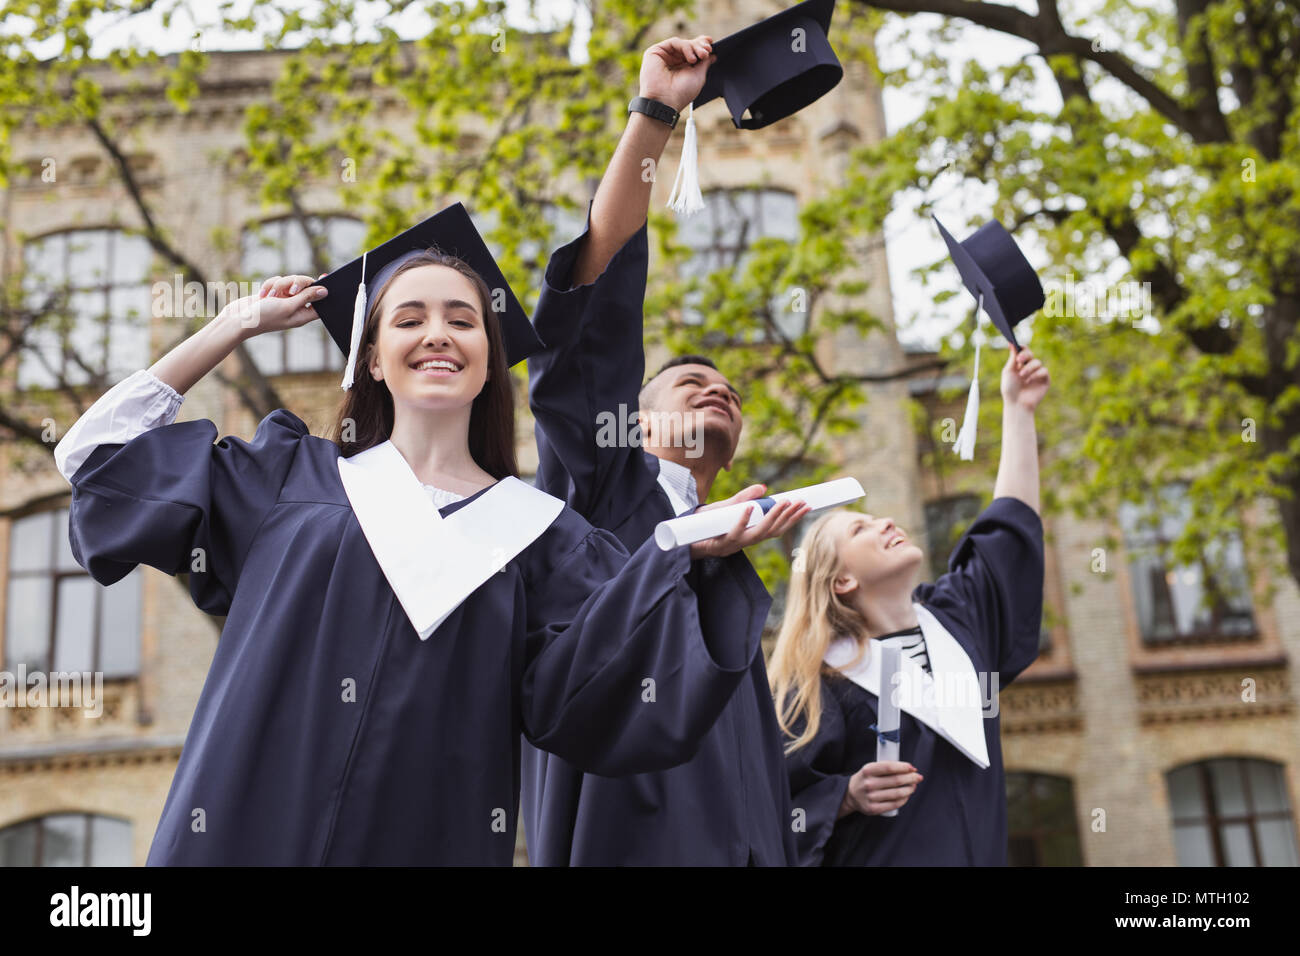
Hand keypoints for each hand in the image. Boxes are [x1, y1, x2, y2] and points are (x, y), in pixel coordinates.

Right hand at [220, 274, 327, 337]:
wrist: (238, 318)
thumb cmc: (264, 316)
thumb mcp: (288, 306)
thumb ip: (306, 298)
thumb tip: (325, 292)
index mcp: (303, 315)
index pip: (320, 302)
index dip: (324, 290)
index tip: (325, 276)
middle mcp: (295, 307)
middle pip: (306, 286)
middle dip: (296, 283)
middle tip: (292, 289)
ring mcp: (284, 299)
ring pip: (291, 281)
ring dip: (279, 284)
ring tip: (270, 295)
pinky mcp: (274, 293)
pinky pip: (278, 280)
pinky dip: (270, 284)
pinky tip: (262, 294)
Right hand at [639, 35, 714, 112]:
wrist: (665, 102)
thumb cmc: (681, 93)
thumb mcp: (698, 76)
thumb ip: (705, 63)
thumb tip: (713, 54)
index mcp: (681, 67)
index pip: (692, 52)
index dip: (701, 46)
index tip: (711, 45)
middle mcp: (672, 61)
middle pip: (688, 45)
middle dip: (700, 45)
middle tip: (708, 50)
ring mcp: (663, 56)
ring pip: (682, 43)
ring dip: (695, 47)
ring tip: (702, 56)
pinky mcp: (655, 52)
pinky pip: (674, 42)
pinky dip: (686, 47)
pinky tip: (691, 58)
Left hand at [688, 484, 811, 559]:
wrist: (684, 541)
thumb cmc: (707, 525)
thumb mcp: (727, 508)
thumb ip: (744, 498)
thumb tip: (763, 488)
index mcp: (750, 534)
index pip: (778, 528)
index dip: (794, 518)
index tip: (808, 505)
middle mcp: (746, 541)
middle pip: (773, 531)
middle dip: (789, 517)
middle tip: (802, 503)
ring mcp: (734, 544)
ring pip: (759, 533)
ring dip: (773, 518)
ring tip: (784, 503)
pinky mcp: (721, 543)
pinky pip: (734, 532)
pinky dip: (743, 520)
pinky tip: (750, 508)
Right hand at [839, 761, 922, 817]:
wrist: (851, 794)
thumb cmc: (865, 779)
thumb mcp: (870, 768)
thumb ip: (886, 767)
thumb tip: (908, 769)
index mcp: (868, 770)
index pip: (889, 767)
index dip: (903, 767)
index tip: (912, 768)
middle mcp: (868, 784)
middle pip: (896, 780)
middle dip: (911, 778)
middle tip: (918, 777)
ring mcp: (871, 797)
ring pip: (897, 793)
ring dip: (909, 789)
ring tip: (913, 786)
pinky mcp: (873, 808)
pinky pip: (894, 804)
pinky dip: (904, 799)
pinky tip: (907, 795)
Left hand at [1001, 347, 1049, 411]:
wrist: (1017, 404)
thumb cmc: (1010, 389)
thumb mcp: (1009, 372)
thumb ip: (1012, 358)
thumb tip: (1011, 343)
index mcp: (1019, 365)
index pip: (1023, 351)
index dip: (1022, 348)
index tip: (1018, 346)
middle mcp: (1029, 367)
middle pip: (1031, 354)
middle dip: (1025, 355)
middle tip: (1019, 360)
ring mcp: (1037, 373)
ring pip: (1037, 362)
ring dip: (1029, 368)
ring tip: (1022, 376)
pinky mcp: (1045, 380)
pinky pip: (1044, 371)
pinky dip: (1036, 374)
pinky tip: (1029, 381)